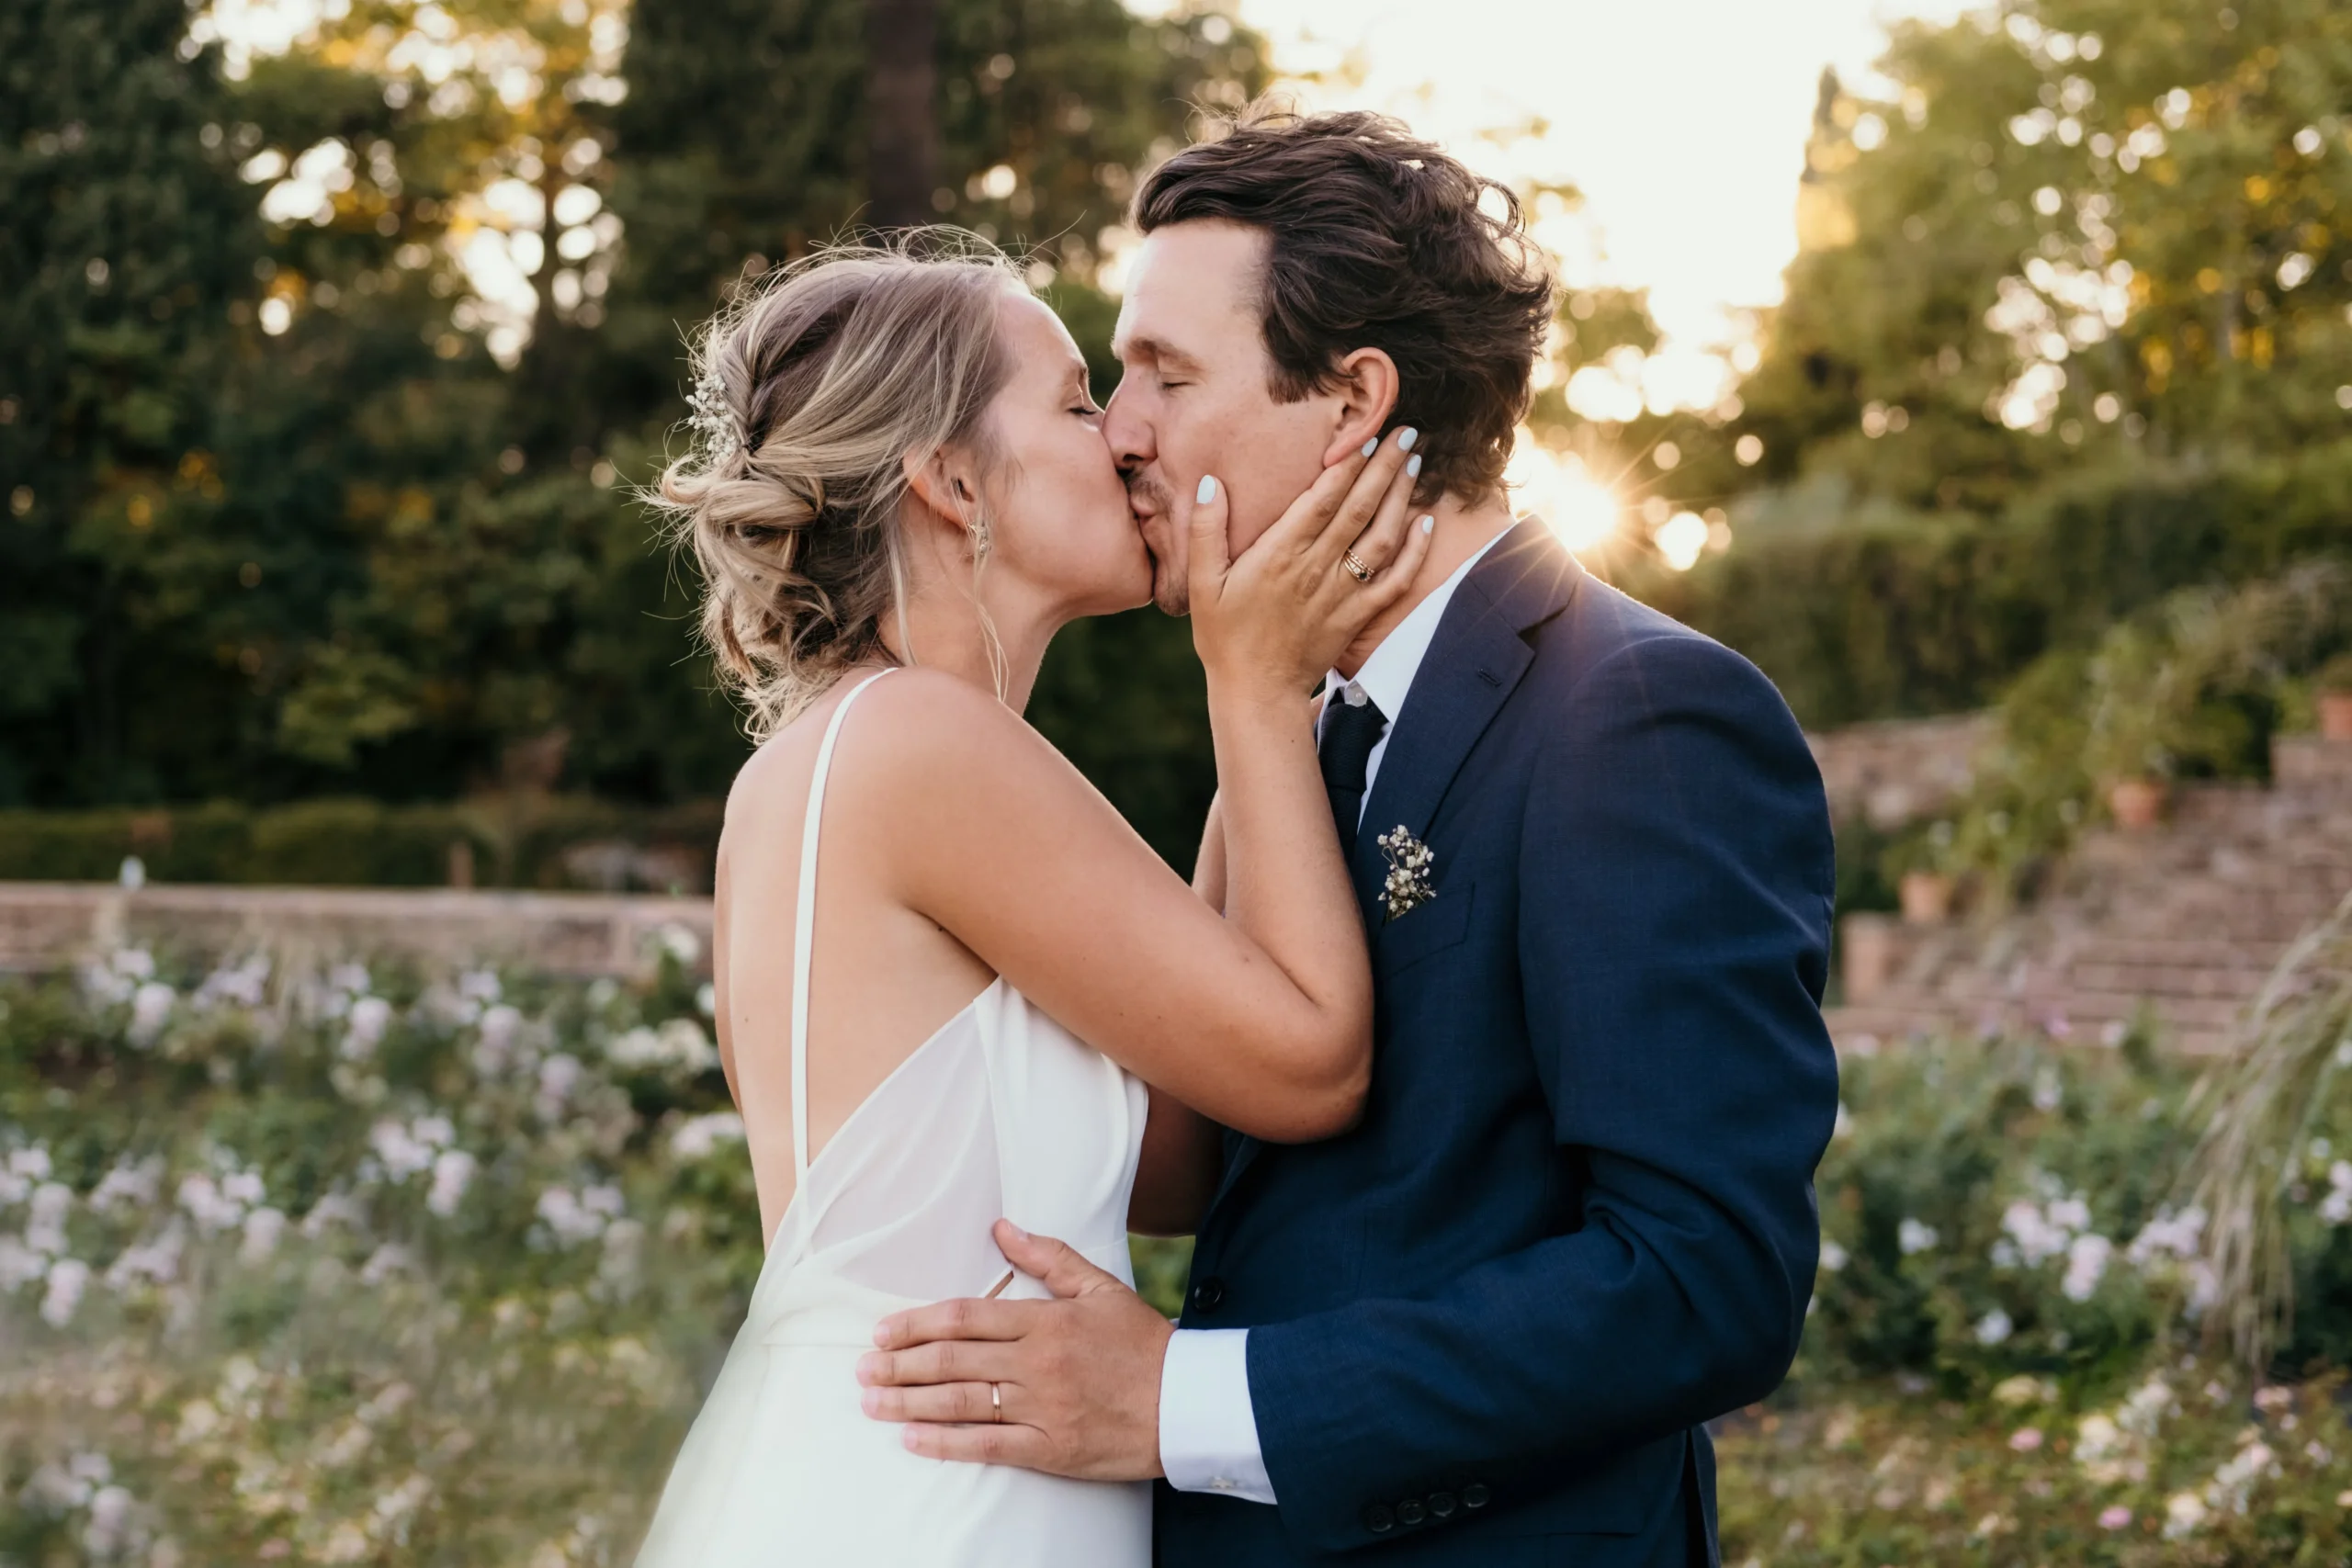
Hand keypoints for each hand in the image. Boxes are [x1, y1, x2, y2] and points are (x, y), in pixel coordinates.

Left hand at [856, 1220, 1174, 1480]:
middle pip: (953, 1360)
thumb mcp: (1100, 1287)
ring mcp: (1043, 1407)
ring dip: (909, 1403)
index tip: (883, 1331)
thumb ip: (1048, 1256)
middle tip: (863, 1369)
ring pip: (961, 1402)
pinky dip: (946, 1443)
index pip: (966, 1316)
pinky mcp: (1052, 1448)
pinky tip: (912, 1440)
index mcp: (1046, 1320)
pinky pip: (988, 1445)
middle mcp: (1038, 1363)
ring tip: (872, 1403)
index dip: (917, 1322)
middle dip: (900, 1364)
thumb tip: (1002, 1227)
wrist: (1188, 1402)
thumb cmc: (1143, 1343)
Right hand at [1188, 428, 1435, 699]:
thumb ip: (1206, 530)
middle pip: (1359, 508)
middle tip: (1405, 432)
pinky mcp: (1357, 616)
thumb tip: (1210, 482)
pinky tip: (1425, 523)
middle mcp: (1316, 569)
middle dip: (1384, 467)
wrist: (1257, 692)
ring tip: (1415, 465)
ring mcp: (1341, 594)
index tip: (1366, 432)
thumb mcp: (1203, 583)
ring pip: (1381, 538)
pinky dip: (1414, 551)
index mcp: (1280, 554)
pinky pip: (1394, 581)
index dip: (1348, 462)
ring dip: (1401, 499)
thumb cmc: (1225, 636)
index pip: (1322, 498)